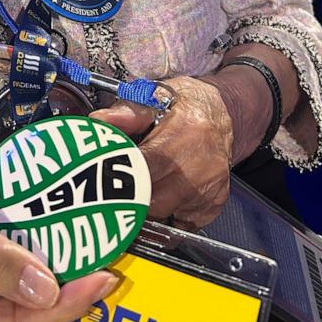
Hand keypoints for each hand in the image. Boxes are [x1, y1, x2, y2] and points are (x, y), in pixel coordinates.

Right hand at [0, 171, 118, 321]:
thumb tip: (46, 291)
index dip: (63, 306)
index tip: (101, 280)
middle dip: (67, 304)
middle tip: (108, 276)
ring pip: (26, 317)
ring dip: (61, 296)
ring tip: (97, 271)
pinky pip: (19, 303)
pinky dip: (45, 287)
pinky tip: (71, 269)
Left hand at [90, 76, 232, 230]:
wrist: (221, 112)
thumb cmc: (184, 106)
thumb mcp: (155, 98)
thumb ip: (126, 113)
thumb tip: (99, 121)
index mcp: (181, 137)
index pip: (142, 169)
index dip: (119, 176)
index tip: (104, 177)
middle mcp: (198, 166)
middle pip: (151, 200)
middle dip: (131, 196)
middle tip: (118, 186)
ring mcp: (209, 188)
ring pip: (164, 214)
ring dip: (148, 206)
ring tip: (140, 188)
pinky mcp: (215, 204)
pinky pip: (182, 223)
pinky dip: (169, 214)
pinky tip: (165, 194)